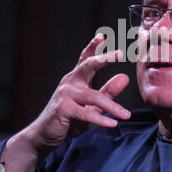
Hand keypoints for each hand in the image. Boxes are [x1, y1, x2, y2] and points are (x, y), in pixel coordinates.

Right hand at [26, 33, 130, 153]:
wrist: (45, 136)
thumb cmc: (70, 118)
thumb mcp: (92, 105)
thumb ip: (108, 92)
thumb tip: (125, 77)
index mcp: (77, 79)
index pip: (86, 59)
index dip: (94, 46)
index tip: (102, 35)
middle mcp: (70, 82)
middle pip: (88, 66)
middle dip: (104, 59)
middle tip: (120, 53)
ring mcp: (65, 94)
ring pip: (93, 96)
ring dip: (112, 107)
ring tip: (127, 115)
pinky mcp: (63, 109)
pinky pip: (86, 113)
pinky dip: (100, 119)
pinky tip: (112, 124)